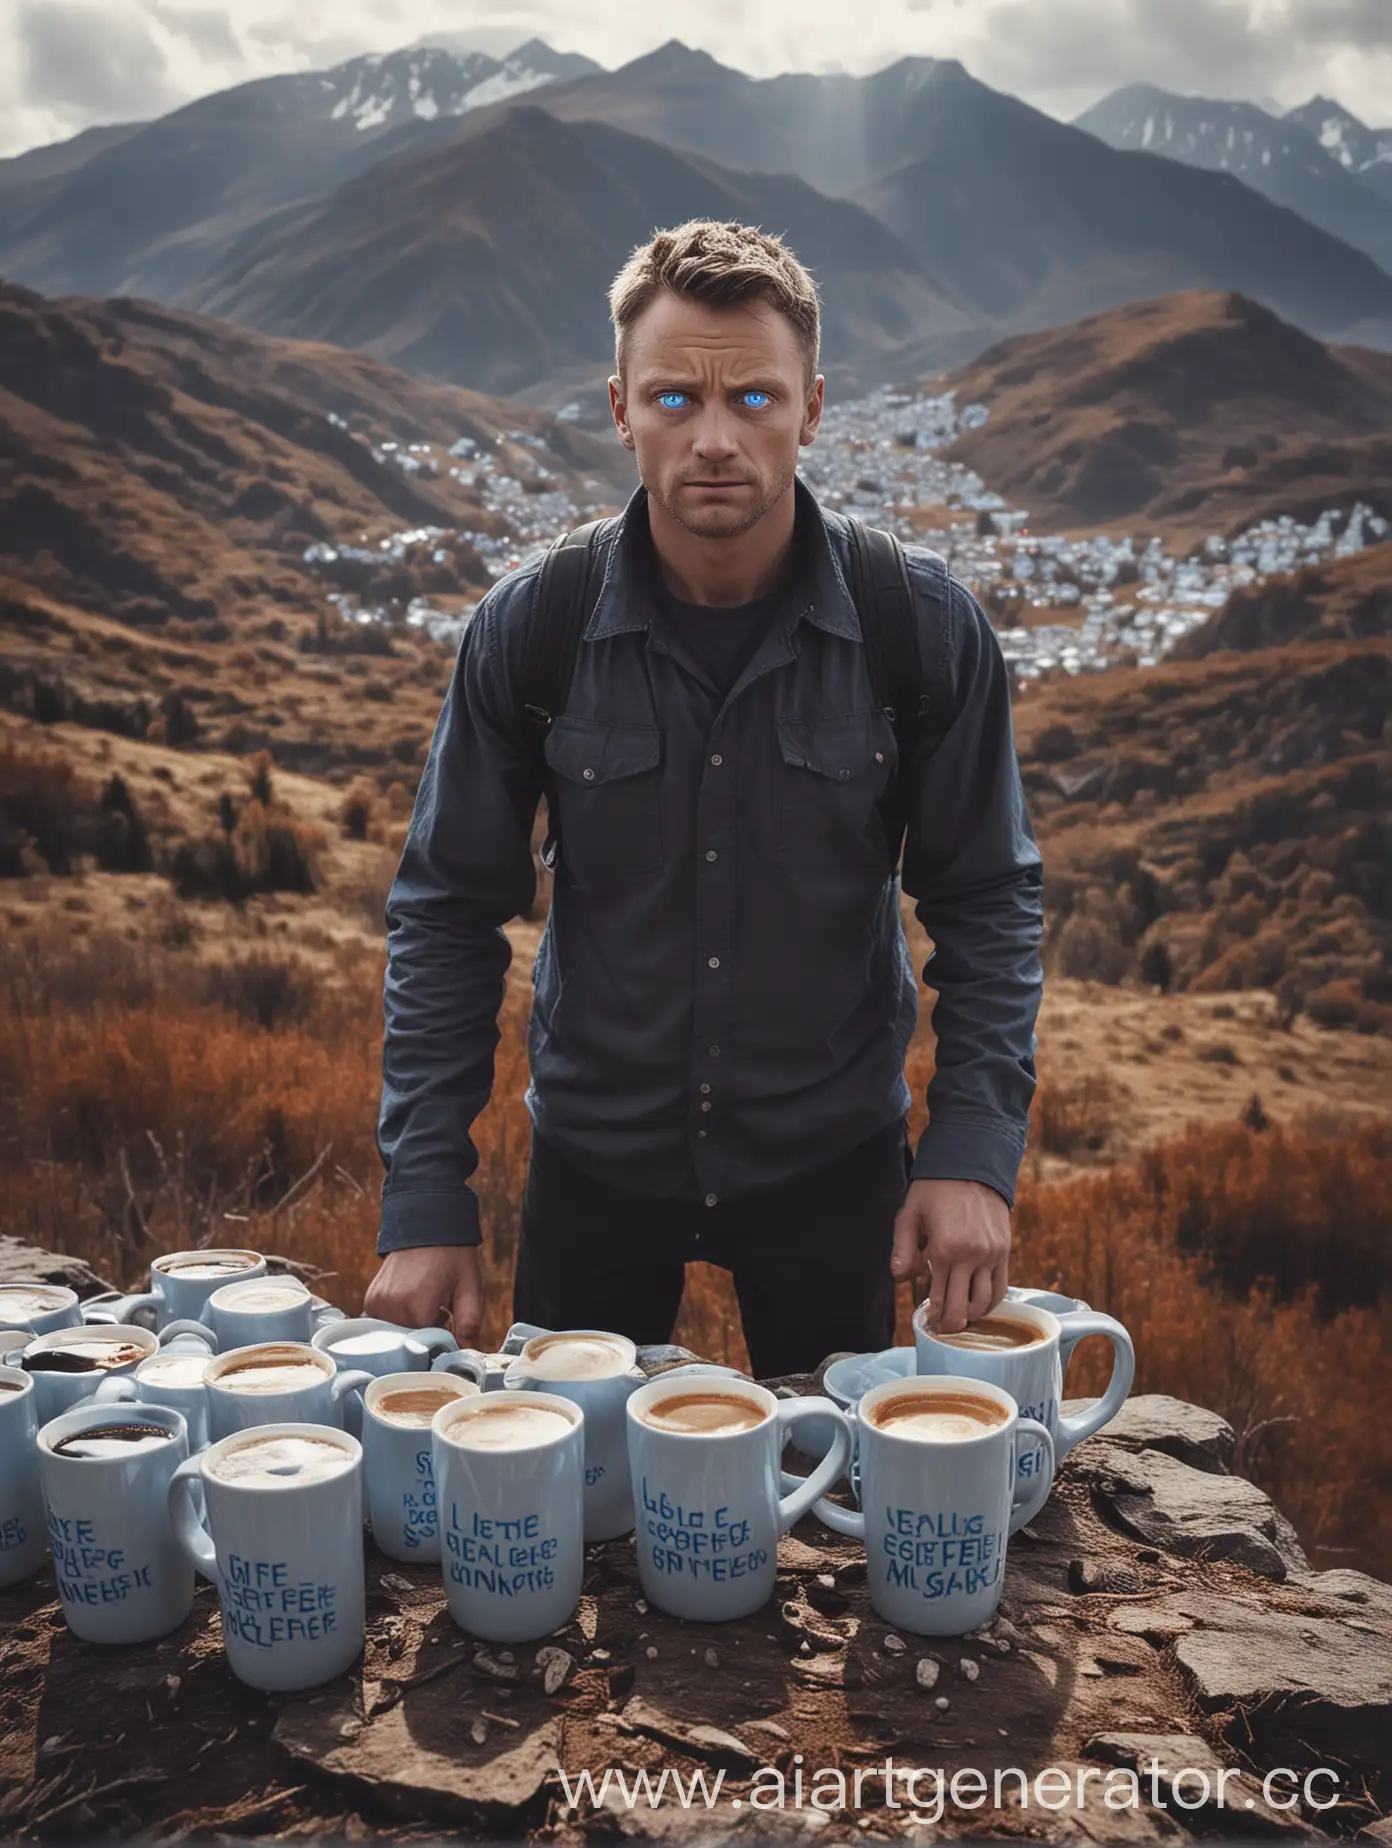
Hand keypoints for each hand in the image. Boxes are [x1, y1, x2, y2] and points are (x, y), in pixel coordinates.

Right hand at [364, 1246, 483, 1344]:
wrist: (427, 1225)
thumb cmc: (451, 1255)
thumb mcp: (470, 1286)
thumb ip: (470, 1321)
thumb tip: (465, 1349)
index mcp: (417, 1309)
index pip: (430, 1344)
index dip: (444, 1336)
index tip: (450, 1321)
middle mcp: (393, 1309)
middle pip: (411, 1341)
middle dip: (427, 1332)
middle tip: (439, 1309)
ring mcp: (378, 1304)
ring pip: (396, 1334)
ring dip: (411, 1326)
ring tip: (423, 1302)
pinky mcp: (371, 1299)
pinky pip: (383, 1323)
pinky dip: (396, 1319)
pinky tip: (409, 1301)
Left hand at [890, 1179, 1010, 1334]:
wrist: (971, 1164)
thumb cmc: (936, 1189)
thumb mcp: (910, 1213)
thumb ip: (902, 1248)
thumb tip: (900, 1279)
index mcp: (945, 1249)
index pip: (939, 1298)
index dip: (932, 1315)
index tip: (927, 1319)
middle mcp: (972, 1256)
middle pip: (964, 1309)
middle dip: (951, 1324)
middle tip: (943, 1327)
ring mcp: (992, 1255)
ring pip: (985, 1303)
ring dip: (971, 1315)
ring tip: (959, 1315)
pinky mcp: (1004, 1251)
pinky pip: (1001, 1288)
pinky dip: (990, 1302)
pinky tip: (978, 1303)